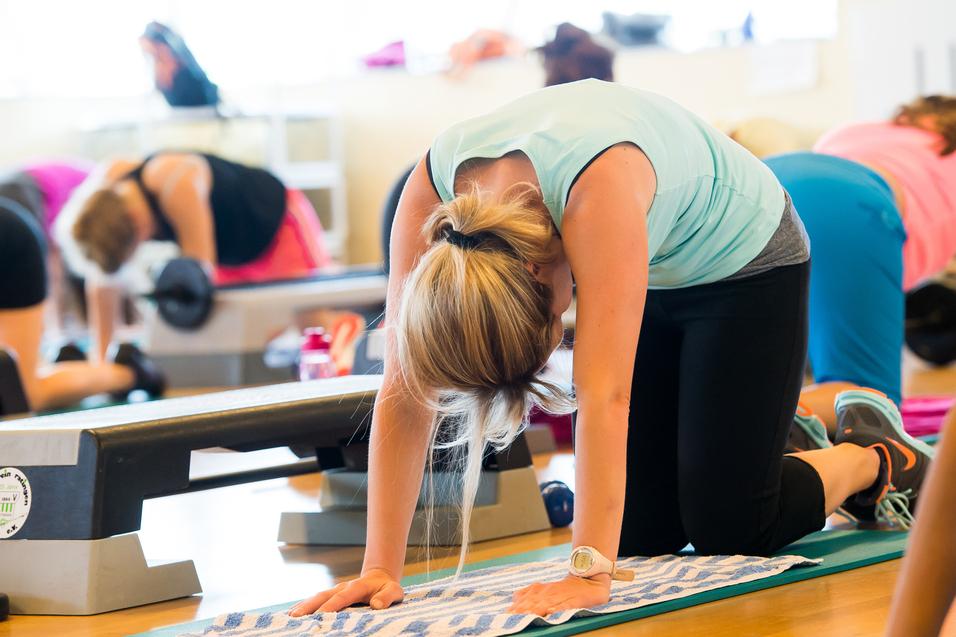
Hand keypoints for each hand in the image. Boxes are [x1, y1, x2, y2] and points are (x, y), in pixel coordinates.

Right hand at [288, 568, 403, 616]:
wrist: (379, 578)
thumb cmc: (386, 588)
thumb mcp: (394, 591)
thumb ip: (387, 597)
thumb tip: (376, 605)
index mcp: (357, 587)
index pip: (343, 597)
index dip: (332, 605)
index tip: (321, 614)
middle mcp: (342, 587)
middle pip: (323, 595)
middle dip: (309, 606)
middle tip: (295, 617)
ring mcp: (335, 591)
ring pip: (316, 597)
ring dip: (303, 606)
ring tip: (290, 617)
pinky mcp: (331, 595)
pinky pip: (316, 600)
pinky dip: (304, 606)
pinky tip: (293, 614)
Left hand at [508, 574, 610, 615]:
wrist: (588, 579)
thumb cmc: (564, 589)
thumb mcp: (544, 590)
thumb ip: (529, 595)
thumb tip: (513, 602)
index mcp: (539, 590)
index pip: (523, 600)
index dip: (515, 608)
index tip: (506, 615)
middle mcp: (547, 592)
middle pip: (532, 603)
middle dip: (522, 610)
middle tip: (512, 618)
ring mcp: (561, 596)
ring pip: (546, 603)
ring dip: (536, 609)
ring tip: (527, 615)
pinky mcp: (575, 601)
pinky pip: (565, 605)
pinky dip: (558, 608)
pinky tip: (551, 612)